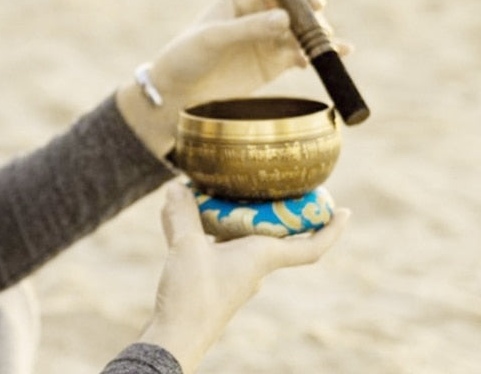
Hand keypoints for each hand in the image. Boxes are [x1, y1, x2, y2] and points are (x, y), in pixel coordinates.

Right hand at [140, 182, 348, 373]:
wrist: (175, 338)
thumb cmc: (193, 296)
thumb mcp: (187, 247)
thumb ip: (184, 214)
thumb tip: (178, 185)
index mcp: (262, 257)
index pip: (311, 247)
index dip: (331, 230)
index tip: (345, 211)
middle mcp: (253, 266)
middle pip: (274, 233)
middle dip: (274, 207)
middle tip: (272, 182)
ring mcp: (232, 274)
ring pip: (237, 235)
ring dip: (227, 212)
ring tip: (207, 187)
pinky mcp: (209, 279)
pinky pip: (211, 243)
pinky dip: (200, 225)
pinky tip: (176, 211)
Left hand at [148, 0, 333, 107]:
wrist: (178, 93)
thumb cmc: (187, 56)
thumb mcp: (214, 38)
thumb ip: (249, 28)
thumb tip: (286, 18)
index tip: (316, 3)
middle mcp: (258, 14)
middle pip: (296, 8)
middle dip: (312, 18)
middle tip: (321, 34)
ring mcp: (268, 38)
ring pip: (303, 32)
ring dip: (319, 38)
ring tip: (329, 50)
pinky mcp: (274, 63)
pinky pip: (303, 55)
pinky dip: (319, 56)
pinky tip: (334, 59)